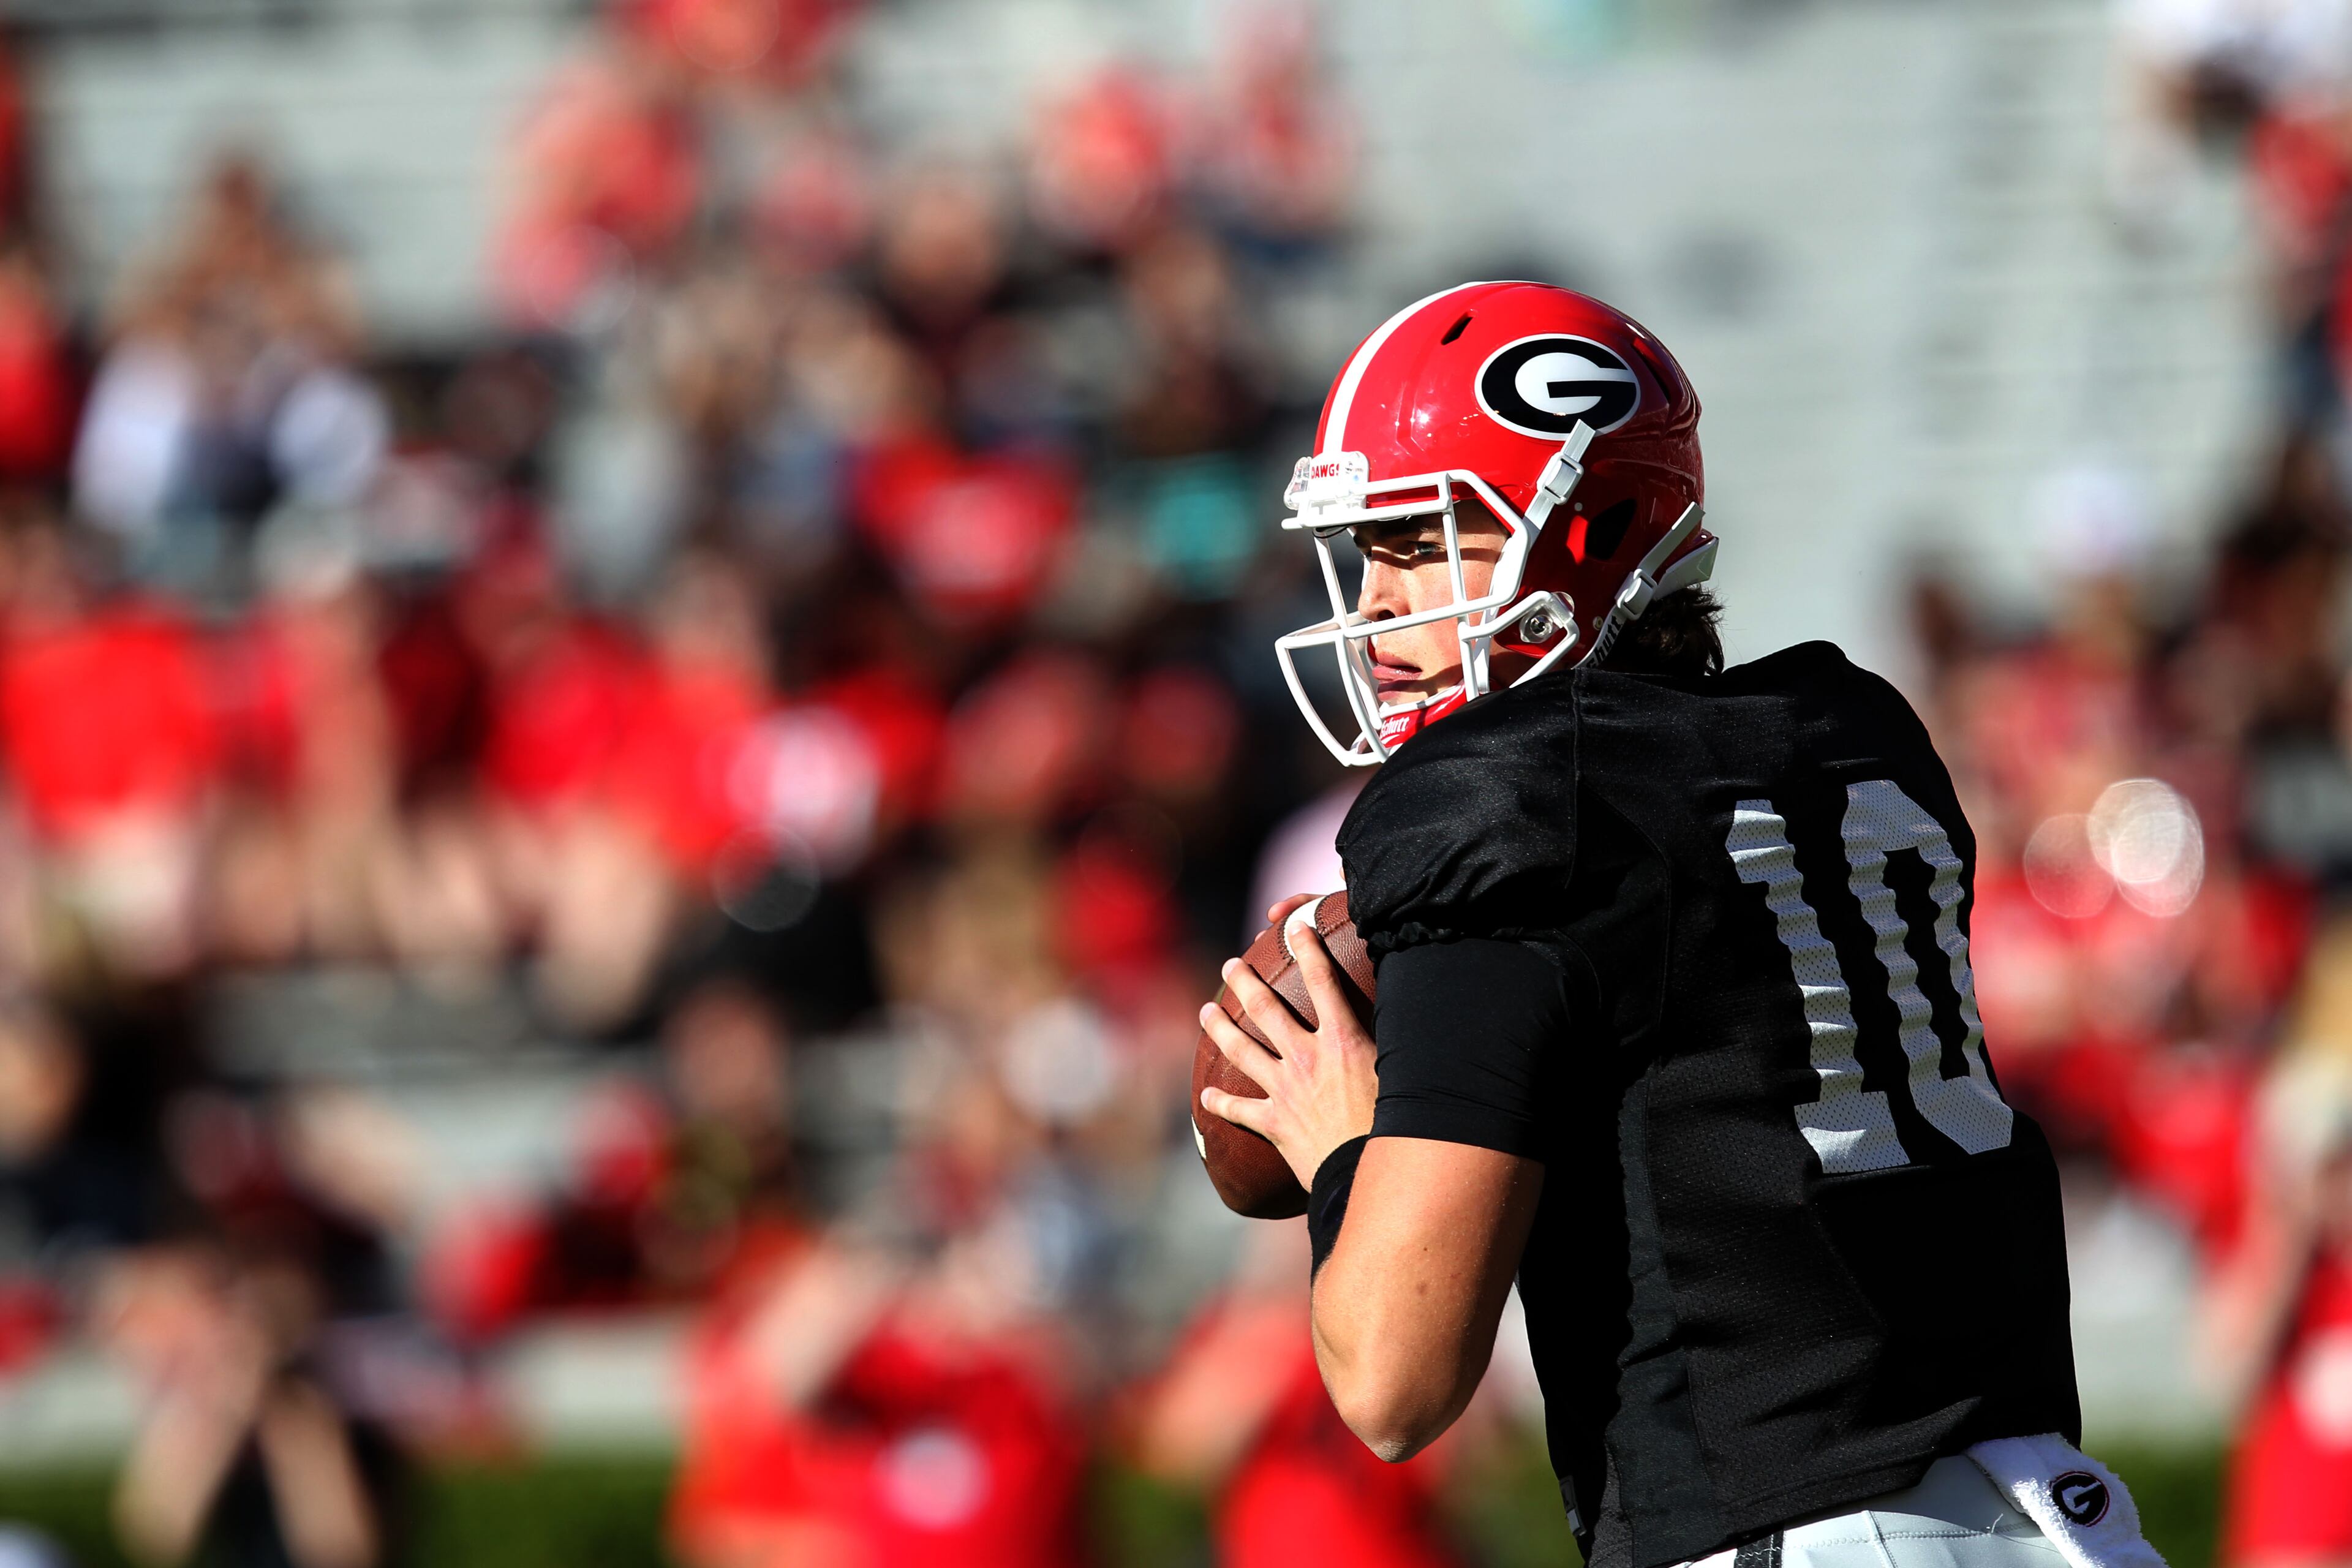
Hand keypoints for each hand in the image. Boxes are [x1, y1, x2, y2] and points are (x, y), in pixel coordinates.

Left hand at [1198, 923, 1379, 1190]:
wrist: (1367, 1172)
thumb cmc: (1393, 1125)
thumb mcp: (1400, 1073)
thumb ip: (1393, 1042)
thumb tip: (1413, 1017)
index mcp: (1342, 1040)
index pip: (1323, 981)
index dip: (1308, 948)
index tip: (1294, 925)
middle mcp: (1306, 1058)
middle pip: (1267, 1008)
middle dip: (1245, 981)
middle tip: (1231, 965)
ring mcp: (1285, 1089)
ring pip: (1241, 1050)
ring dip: (1220, 1027)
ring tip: (1205, 1009)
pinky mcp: (1274, 1123)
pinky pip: (1239, 1110)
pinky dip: (1220, 1103)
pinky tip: (1206, 1096)